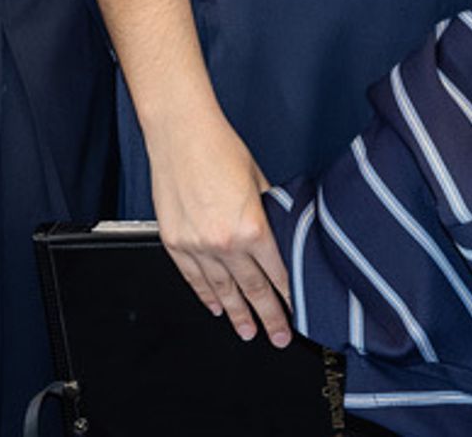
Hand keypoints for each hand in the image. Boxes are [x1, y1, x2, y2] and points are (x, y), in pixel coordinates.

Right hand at [144, 108, 294, 345]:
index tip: (297, 312)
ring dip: (237, 313)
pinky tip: (216, 307)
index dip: (289, 295)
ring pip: (221, 290)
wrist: (180, 134)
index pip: (277, 272)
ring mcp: (195, 246)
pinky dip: (206, 296)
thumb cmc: (220, 149)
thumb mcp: (259, 181)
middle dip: (268, 316)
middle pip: (251, 289)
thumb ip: (270, 212)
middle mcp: (223, 243)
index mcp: (251, 227)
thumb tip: (281, 230)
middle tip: (280, 336)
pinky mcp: (174, 243)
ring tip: (248, 331)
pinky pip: (193, 279)